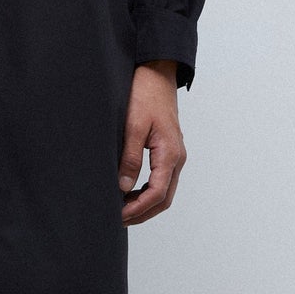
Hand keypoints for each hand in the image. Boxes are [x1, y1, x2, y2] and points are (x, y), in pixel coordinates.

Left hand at [118, 61, 186, 223]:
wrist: (157, 74)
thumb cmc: (145, 95)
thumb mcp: (133, 125)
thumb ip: (129, 157)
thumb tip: (123, 187)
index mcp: (170, 153)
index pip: (157, 193)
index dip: (137, 209)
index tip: (118, 216)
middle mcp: (176, 158)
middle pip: (163, 199)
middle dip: (142, 213)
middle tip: (118, 220)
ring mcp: (174, 155)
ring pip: (163, 192)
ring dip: (145, 205)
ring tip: (121, 210)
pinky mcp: (168, 151)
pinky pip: (161, 180)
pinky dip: (147, 192)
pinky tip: (129, 192)